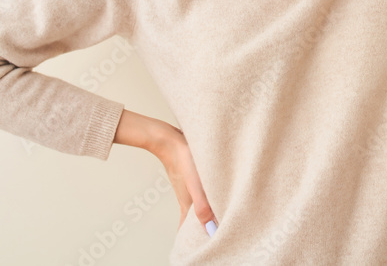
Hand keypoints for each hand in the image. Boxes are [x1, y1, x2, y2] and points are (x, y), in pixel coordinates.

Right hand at [113, 110, 217, 236]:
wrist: (169, 138)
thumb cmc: (182, 160)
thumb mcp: (195, 184)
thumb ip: (202, 205)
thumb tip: (210, 227)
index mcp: (187, 203)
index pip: (186, 228)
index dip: (191, 238)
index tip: (197, 248)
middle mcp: (188, 196)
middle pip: (193, 218)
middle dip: (200, 227)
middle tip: (211, 234)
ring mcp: (190, 185)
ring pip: (197, 204)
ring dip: (205, 211)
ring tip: (217, 216)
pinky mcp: (192, 174)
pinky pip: (199, 191)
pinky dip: (206, 196)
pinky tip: (215, 190)